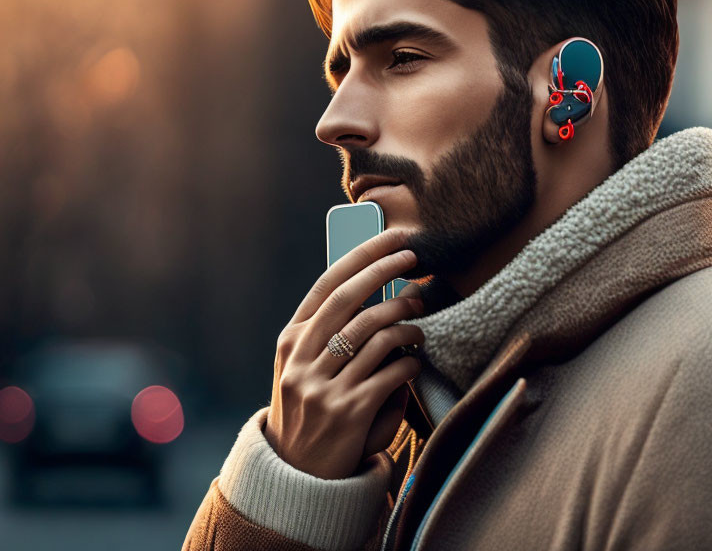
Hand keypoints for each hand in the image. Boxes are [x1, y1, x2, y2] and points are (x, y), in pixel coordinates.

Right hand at [264, 228, 425, 479]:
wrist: (297, 473)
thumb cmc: (310, 408)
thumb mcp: (303, 367)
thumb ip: (328, 333)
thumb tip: (378, 288)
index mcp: (291, 341)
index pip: (328, 285)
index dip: (362, 256)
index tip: (391, 238)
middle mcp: (302, 360)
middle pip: (352, 300)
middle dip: (386, 271)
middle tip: (414, 258)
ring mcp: (323, 387)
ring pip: (376, 333)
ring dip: (406, 320)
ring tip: (420, 322)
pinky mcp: (349, 413)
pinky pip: (392, 373)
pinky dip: (410, 361)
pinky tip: (414, 360)